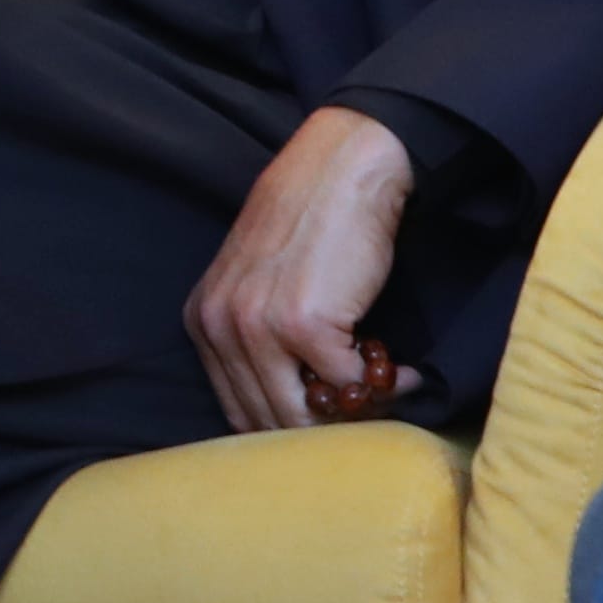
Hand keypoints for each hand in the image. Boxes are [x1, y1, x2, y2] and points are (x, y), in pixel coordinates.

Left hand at [186, 106, 421, 432]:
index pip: (236, 410)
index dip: (284, 428)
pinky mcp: (304, 324)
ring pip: (303, 414)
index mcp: (201, 321)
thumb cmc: (308, 228)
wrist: (339, 174)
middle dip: (321, 428)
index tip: (326, 425)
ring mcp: (257, 327)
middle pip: (267, 419)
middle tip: (363, 413)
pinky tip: (401, 367)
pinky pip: (346, 383)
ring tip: (384, 390)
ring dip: (351, 412)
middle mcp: (218, 327)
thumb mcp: (256, 285)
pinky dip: (383, 383)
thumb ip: (257, 340)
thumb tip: (298, 411)